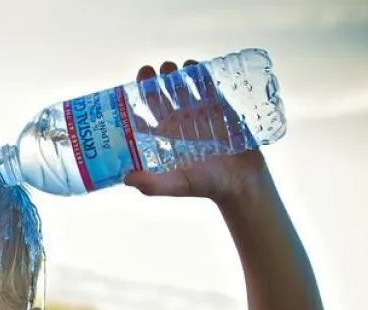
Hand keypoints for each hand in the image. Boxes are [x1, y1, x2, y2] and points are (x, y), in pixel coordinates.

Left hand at [123, 60, 267, 202]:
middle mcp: (178, 123)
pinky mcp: (218, 106)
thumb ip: (153, 185)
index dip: (135, 101)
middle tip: (149, 70)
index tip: (130, 89)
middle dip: (153, 81)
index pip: (144, 115)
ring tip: (170, 68)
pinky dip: (199, 73)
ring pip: (181, 87)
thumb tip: (126, 178)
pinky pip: (206, 85)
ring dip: (173, 75)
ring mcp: (198, 112)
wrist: (241, 181)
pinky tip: (192, 66)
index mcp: (164, 138)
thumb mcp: (177, 185)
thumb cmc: (206, 185)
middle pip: (160, 96)